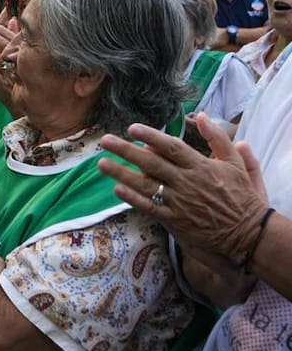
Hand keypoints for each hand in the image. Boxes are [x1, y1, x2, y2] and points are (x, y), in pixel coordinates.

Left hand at [0, 20, 19, 112]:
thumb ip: (15, 37)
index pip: (11, 38)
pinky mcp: (3, 84)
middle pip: (4, 45)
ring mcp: (11, 73)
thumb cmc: (20, 75)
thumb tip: (13, 20)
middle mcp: (19, 62)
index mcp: (23, 54)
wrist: (23, 101)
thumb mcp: (19, 55)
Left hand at [98, 114, 268, 263]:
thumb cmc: (242, 197)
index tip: (132, 128)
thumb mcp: (236, 163)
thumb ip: (218, 138)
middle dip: (126, 151)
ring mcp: (179, 203)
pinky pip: (149, 207)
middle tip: (105, 141)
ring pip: (145, 185)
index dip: (150, 136)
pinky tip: (117, 189)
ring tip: (102, 163)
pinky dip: (132, 198)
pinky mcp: (175, 221)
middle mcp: (187, 183)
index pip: (171, 147)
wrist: (250, 234)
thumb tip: (203, 116)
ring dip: (121, 173)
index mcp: (200, 166)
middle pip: (151, 163)